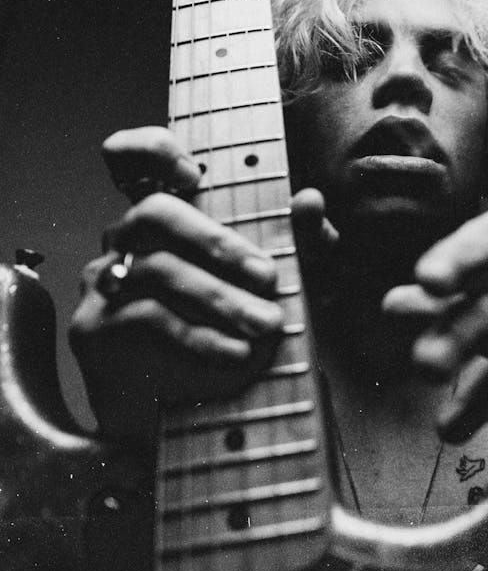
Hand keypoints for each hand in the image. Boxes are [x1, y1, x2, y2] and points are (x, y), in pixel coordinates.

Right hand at [70, 128, 333, 444]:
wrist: (196, 423)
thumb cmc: (238, 337)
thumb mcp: (287, 288)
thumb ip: (303, 244)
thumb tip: (310, 199)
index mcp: (164, 220)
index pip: (134, 160)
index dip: (150, 148)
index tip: (189, 168)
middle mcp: (126, 241)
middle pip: (155, 213)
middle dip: (217, 241)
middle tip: (268, 277)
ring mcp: (104, 282)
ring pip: (157, 269)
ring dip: (220, 297)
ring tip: (265, 324)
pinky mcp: (94, 329)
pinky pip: (147, 318)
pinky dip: (198, 335)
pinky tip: (235, 353)